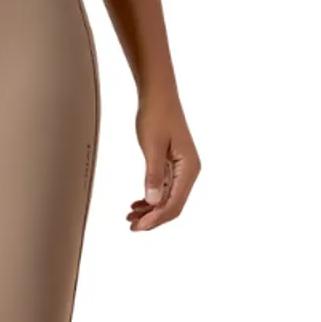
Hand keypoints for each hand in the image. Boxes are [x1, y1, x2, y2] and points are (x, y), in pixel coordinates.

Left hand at [128, 90, 198, 231]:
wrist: (158, 95)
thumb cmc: (157, 114)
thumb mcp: (152, 146)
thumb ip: (153, 175)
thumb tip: (153, 201)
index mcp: (189, 167)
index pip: (174, 203)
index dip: (156, 218)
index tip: (139, 226)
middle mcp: (189, 170)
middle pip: (173, 205)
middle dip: (153, 218)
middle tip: (132, 226)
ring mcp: (181, 168)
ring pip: (168, 198)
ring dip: (151, 210)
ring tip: (131, 217)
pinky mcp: (172, 163)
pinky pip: (165, 188)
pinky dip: (151, 198)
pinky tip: (138, 204)